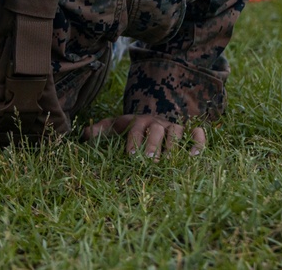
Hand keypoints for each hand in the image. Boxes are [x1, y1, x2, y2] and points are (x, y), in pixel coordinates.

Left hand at [82, 114, 205, 159]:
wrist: (151, 119)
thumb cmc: (129, 129)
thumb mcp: (113, 127)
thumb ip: (99, 131)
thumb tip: (83, 135)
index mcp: (138, 121)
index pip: (135, 128)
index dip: (133, 140)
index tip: (130, 155)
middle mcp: (157, 122)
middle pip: (157, 130)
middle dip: (153, 145)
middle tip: (149, 161)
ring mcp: (173, 127)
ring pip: (177, 133)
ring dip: (174, 146)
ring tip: (171, 162)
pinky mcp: (188, 133)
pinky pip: (197, 135)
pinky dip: (198, 142)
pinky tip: (195, 155)